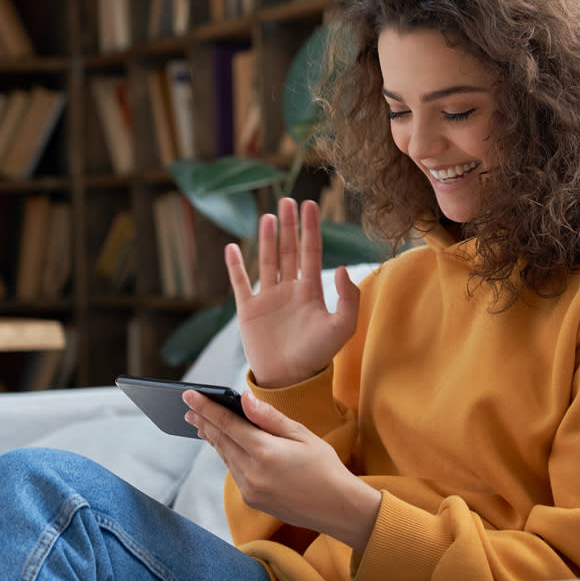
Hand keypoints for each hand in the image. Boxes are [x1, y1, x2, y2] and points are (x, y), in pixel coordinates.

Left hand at [184, 389, 380, 552]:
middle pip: (220, 441)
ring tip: (202, 424)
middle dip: (203, 422)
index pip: (227, 424)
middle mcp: (252, 473)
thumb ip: (270, 418)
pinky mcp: (252, 500)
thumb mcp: (302, 435)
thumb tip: (244, 399)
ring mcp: (250, 489)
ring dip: (213, 439)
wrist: (338, 509)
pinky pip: (234, 472)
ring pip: (225, 457)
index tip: (189, 396)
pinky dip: (228, 456)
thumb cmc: (325, 467)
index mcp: (266, 452)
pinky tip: (226, 446)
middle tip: (188, 408)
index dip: (206, 408)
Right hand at [225, 198, 359, 387]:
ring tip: (269, 216)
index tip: (310, 204)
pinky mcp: (248, 310)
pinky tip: (232, 247)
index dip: (310, 228)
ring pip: (267, 260)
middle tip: (288, 200)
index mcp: (311, 291)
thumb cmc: (317, 355)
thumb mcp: (341, 327)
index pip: (311, 251)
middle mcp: (289, 290)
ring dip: (267, 238)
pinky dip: (235, 266)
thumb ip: (347, 298)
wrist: (289, 379)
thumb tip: (339, 267)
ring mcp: (268, 298)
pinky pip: (240, 282)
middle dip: (289, 225)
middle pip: (288, 250)